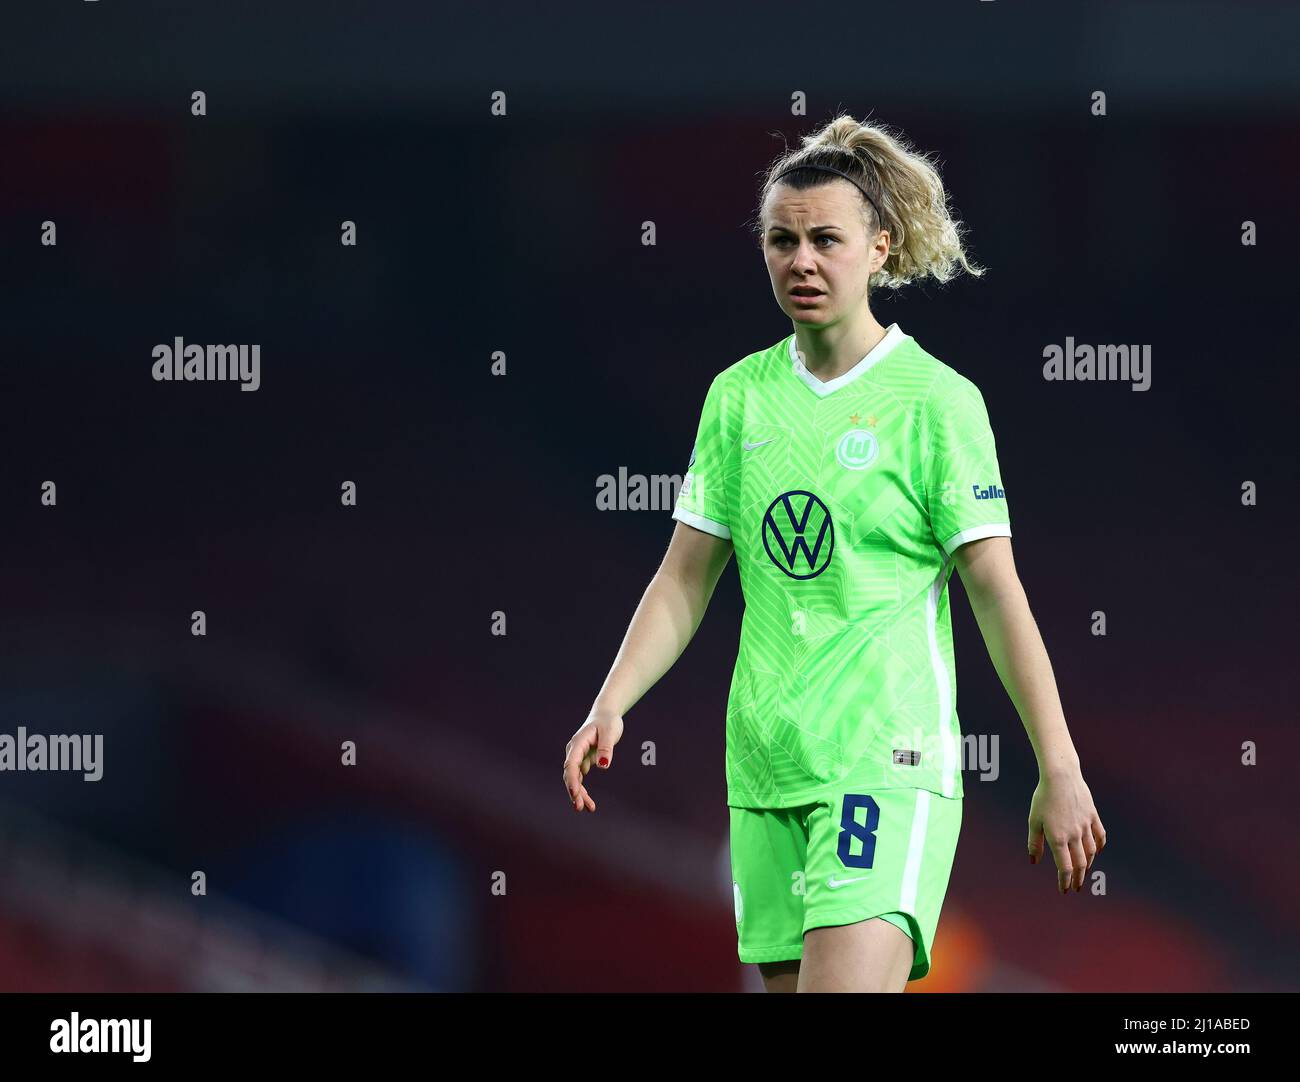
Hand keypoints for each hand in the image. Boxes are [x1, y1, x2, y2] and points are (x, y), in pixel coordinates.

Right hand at [562, 709, 623, 812]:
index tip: (575, 794)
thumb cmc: (608, 721)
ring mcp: (578, 757)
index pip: (571, 764)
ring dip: (579, 794)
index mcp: (578, 744)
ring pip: (575, 779)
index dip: (572, 780)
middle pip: (571, 774)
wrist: (605, 714)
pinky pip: (581, 778)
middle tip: (580, 807)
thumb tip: (602, 765)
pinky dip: (584, 790)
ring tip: (589, 808)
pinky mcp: (583, 761)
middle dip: (574, 791)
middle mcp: (574, 751)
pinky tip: (590, 803)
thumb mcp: (610, 732)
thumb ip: (606, 748)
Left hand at [1027, 769, 1105, 893]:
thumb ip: (1034, 843)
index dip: (1065, 881)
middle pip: (1080, 863)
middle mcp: (1075, 835)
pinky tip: (1097, 851)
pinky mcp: (1093, 816)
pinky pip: (1100, 835)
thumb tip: (1034, 862)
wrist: (1061, 776)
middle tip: (1077, 887)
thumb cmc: (1043, 798)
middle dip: (1078, 878)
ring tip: (1084, 872)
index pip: (1065, 867)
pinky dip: (1100, 846)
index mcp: (1058, 838)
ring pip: (1091, 851)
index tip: (1064, 890)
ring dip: (1088, 864)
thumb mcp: (1034, 821)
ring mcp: (1086, 825)